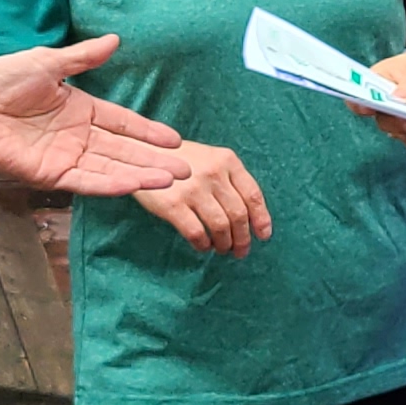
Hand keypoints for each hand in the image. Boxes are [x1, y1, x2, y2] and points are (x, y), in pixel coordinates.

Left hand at [0, 38, 187, 194]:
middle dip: (155, 160)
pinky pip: (86, 181)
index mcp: (79, 109)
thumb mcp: (47, 62)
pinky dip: (110, 184)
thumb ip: (83, 58)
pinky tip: (134, 186)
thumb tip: (115, 40)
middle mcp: (77, 136)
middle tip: (187, 168)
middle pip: (124, 150)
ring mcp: (65, 157)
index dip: (148, 132)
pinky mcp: (49, 174)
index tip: (175, 140)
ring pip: (111, 169)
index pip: (122, 122)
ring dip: (140, 175)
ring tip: (170, 180)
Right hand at [134, 141, 270, 256]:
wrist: (142, 153)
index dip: (261, 219)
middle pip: (239, 214)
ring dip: (224, 244)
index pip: (253, 195)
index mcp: (227, 160)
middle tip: (241, 251)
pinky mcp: (173, 205)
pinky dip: (203, 244)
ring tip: (222, 250)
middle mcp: (213, 173)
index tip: (263, 236)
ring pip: (220, 226)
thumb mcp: (210, 158)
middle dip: (243, 238)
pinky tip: (202, 245)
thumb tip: (250, 215)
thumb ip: (229, 178)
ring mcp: (193, 189)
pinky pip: (197, 233)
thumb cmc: (180, 160)